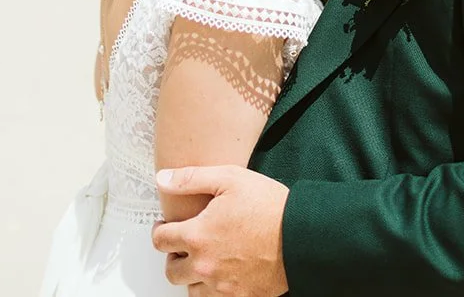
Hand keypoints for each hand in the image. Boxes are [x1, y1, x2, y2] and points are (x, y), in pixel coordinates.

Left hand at [151, 165, 289, 296]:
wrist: (303, 236)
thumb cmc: (271, 207)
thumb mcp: (230, 178)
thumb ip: (191, 178)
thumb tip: (163, 179)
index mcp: (198, 236)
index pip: (161, 240)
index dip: (160, 231)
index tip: (166, 227)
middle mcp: (205, 265)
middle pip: (171, 271)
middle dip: (174, 257)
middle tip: (185, 246)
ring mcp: (222, 286)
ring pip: (191, 290)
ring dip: (193, 277)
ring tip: (205, 261)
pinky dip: (214, 290)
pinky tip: (223, 274)